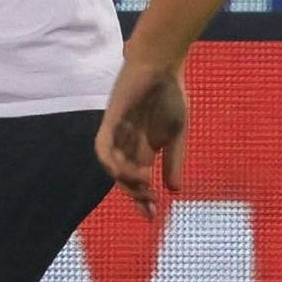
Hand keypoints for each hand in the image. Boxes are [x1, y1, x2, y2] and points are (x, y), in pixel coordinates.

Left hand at [97, 64, 187, 209]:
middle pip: (124, 178)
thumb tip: (174, 191)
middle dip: (135, 195)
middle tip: (149, 207)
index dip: (143, 198)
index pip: (139, 179)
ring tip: (144, 186)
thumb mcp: (177, 134)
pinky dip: (112, 163)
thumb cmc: (171, 95)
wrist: (162, 66)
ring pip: (113, 166)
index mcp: (144, 148)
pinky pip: (103, 148)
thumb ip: (173, 160)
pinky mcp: (110, 122)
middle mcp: (128, 144)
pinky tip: (127, 172)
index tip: (153, 216)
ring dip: (126, 181)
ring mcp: (117, 134)